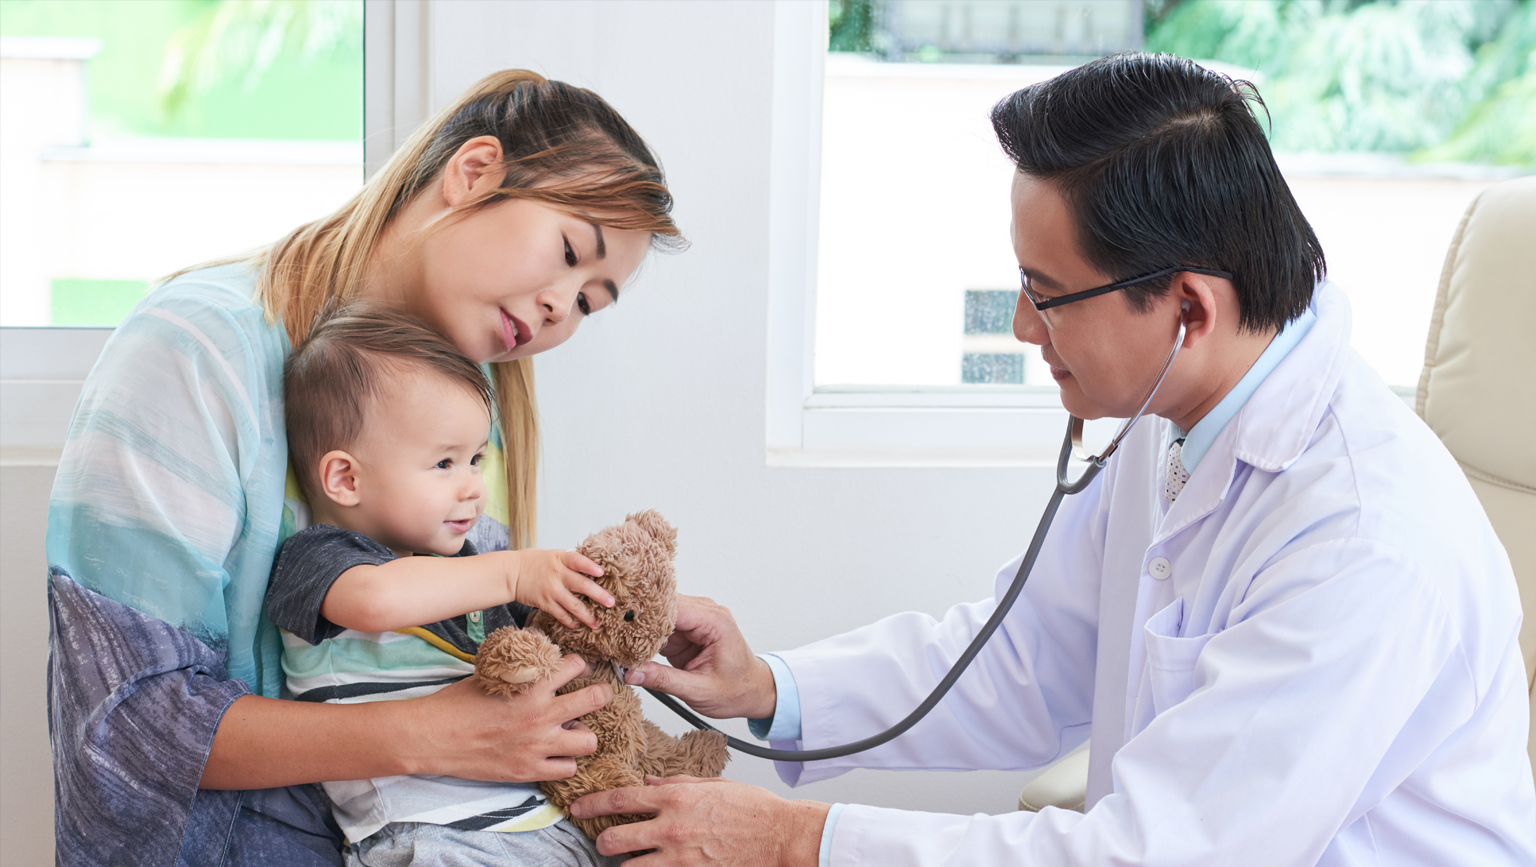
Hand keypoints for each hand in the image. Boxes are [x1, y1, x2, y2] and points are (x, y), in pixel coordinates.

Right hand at [398, 654, 609, 780]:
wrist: (433, 737)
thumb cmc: (457, 703)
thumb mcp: (491, 677)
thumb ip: (521, 673)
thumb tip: (538, 664)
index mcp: (531, 685)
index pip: (575, 665)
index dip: (578, 666)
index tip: (578, 670)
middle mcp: (541, 714)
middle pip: (595, 698)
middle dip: (599, 694)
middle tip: (593, 695)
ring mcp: (538, 745)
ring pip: (589, 741)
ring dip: (582, 734)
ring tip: (571, 731)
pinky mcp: (529, 770)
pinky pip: (568, 768)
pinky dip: (564, 761)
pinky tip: (553, 754)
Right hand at [514, 549, 613, 629]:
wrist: (511, 573)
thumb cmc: (533, 562)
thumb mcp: (552, 554)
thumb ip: (569, 560)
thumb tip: (590, 565)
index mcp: (560, 559)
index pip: (578, 561)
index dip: (590, 566)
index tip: (602, 572)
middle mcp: (557, 574)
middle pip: (582, 585)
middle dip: (598, 595)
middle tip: (611, 603)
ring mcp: (551, 590)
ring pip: (573, 605)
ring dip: (587, 616)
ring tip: (597, 623)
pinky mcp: (545, 603)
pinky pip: (560, 614)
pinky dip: (570, 621)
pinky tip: (578, 625)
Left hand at [571, 775, 828, 865]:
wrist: (780, 836)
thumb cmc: (752, 809)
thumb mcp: (712, 784)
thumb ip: (676, 783)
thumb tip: (649, 784)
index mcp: (676, 799)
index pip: (621, 799)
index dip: (593, 804)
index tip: (578, 807)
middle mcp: (672, 827)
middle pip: (615, 839)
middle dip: (602, 842)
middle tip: (603, 842)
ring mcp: (679, 856)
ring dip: (624, 864)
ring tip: (627, 861)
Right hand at [622, 595, 775, 719]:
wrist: (753, 692)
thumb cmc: (736, 690)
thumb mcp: (699, 691)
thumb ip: (664, 680)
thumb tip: (631, 673)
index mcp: (715, 622)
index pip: (674, 607)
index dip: (646, 612)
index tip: (620, 619)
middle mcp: (706, 613)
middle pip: (663, 606)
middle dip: (639, 618)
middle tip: (612, 629)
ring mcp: (696, 620)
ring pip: (658, 615)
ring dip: (640, 627)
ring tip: (618, 639)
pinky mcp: (687, 631)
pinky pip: (660, 627)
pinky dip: (646, 636)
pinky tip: (631, 646)